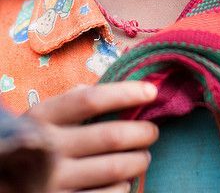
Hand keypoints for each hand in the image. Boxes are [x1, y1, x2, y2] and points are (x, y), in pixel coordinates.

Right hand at [26, 81, 158, 192]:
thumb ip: (74, 100)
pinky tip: (124, 180)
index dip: (125, 93)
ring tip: (143, 155)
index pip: (91, 99)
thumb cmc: (35, 143)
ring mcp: (53, 182)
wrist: (4, 183)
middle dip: (142, 132)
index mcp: (43, 118)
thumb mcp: (43, 117)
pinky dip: (124, 186)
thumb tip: (121, 88)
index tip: (152, 91)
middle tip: (152, 131)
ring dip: (139, 160)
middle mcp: (47, 149)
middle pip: (111, 136)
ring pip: (115, 168)